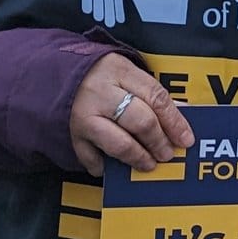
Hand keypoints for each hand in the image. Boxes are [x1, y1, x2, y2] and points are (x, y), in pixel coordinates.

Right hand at [67, 52, 192, 177]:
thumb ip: (151, 93)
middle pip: (140, 121)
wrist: (50, 73)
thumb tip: (181, 117)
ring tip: (149, 163)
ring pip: (119, 143)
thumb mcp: (126, 74)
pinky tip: (113, 167)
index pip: (156, 98)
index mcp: (119, 71)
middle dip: (159, 142)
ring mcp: (83, 114)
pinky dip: (103, 165)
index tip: (186, 139)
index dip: (175, 122)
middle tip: (168, 154)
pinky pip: (91, 157)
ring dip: (139, 157)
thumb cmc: (98, 75)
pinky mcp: (70, 133)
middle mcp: (100, 92)